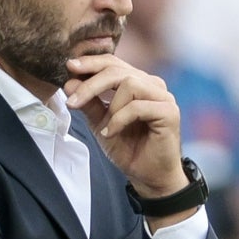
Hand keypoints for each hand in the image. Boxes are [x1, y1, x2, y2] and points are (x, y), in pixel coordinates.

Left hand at [64, 55, 186, 197]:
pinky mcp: (169, 112)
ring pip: (129, 83)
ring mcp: (163, 97)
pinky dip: (119, 120)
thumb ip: (89, 103)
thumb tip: (70, 82)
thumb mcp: (100, 123)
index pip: (113, 63)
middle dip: (91, 84)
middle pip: (118, 70)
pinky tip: (111, 133)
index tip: (69, 67)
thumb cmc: (128, 149)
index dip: (91, 63)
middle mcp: (152, 85)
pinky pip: (137, 106)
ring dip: (110, 106)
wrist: (147, 176)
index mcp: (138, 82)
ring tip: (105, 127)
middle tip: (73, 101)